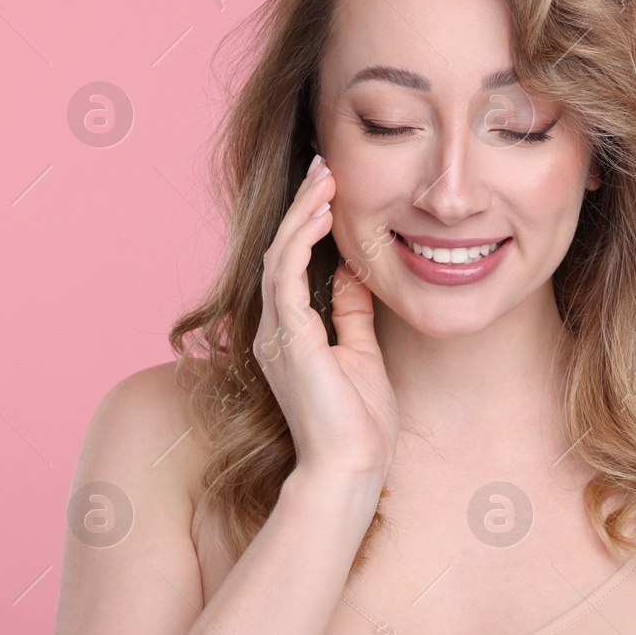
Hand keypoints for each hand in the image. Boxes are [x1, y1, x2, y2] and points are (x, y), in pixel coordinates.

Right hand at [255, 154, 397, 526]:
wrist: (352, 468)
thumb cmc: (360, 424)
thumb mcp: (361, 354)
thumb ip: (351, 313)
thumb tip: (354, 275)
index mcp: (291, 334)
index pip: (295, 265)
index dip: (310, 224)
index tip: (331, 190)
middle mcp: (274, 329)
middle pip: (282, 251)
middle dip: (304, 206)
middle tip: (325, 166)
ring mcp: (276, 333)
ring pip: (281, 255)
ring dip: (304, 213)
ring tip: (326, 177)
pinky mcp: (288, 338)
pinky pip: (287, 275)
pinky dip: (303, 240)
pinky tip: (322, 212)